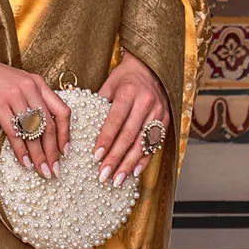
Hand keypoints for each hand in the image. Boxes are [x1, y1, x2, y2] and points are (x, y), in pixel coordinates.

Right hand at [0, 29, 69, 175]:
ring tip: (42, 171)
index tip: (66, 152)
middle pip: (49, 125)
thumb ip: (30, 99)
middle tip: (54, 170)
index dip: (66, 134)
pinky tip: (24, 162)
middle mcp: (30, 88)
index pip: (62, 111)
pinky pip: (14, 132)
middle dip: (53, 152)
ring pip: (33, 131)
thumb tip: (39, 128)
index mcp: (38, 83)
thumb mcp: (18, 82)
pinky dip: (20, 150)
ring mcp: (14, 95)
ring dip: (39, 155)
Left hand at [94, 52, 170, 186]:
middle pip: (129, 136)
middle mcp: (146, 103)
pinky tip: (134, 172)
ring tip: (117, 179)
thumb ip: (99, 106)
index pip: (115, 121)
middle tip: (103, 175)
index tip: (95, 157)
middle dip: (115, 158)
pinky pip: (154, 144)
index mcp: (129, 93)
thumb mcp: (109, 85)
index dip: (105, 140)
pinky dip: (145, 159)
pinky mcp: (166, 120)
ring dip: (129, 164)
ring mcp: (158, 112)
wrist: (150, 69)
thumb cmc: (125, 78)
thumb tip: (82, 130)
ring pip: (142, 143)